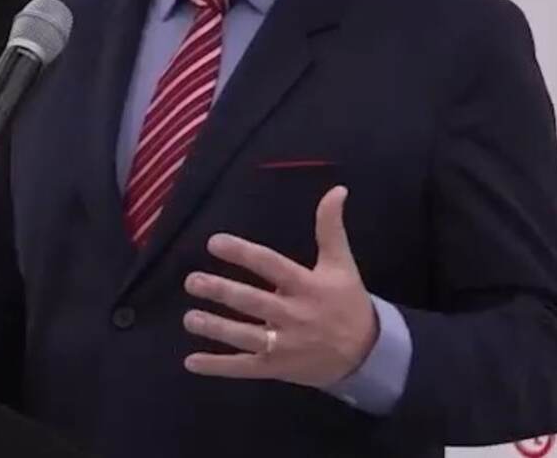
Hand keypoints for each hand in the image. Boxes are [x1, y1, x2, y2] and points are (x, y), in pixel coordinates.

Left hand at [182, 186, 377, 387]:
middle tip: (192, 281)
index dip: (242, 253)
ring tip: (189, 318)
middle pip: (252, 302)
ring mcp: (284, 344)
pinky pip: (244, 367)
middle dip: (221, 291)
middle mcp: (294, 315)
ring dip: (215, 328)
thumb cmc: (347, 302)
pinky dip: (217, 366)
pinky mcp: (277, 367)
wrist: (367, 354)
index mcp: (306, 286)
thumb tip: (337, 189)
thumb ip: (330, 226)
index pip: (270, 265)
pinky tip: (191, 361)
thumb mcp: (341, 263)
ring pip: (245, 336)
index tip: (214, 242)